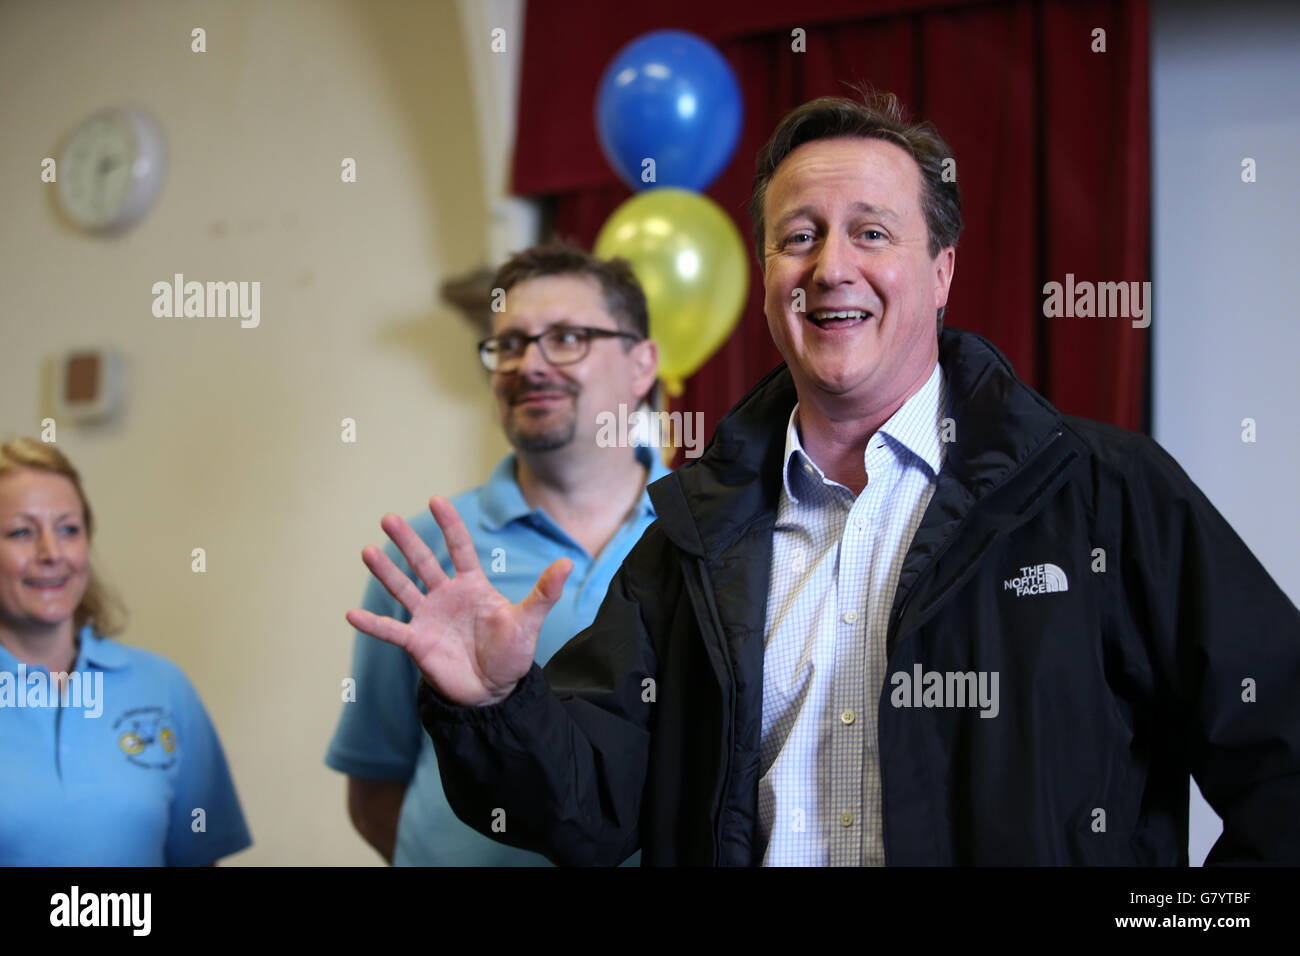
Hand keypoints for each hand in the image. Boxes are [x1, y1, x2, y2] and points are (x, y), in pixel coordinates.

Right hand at [346, 497, 571, 706]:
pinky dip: (372, 624)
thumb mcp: (529, 622)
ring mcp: (429, 618)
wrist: (493, 692)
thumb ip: (544, 593)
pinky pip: (391, 631)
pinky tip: (351, 614)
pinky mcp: (417, 643)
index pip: (460, 549)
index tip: (436, 500)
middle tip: (387, 518)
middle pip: (424, 563)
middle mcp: (446, 596)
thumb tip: (569, 563)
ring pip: (403, 589)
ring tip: (368, 551)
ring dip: (385, 571)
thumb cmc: (511, 655)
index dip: (449, 525)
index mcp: (473, 586)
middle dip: (407, 541)